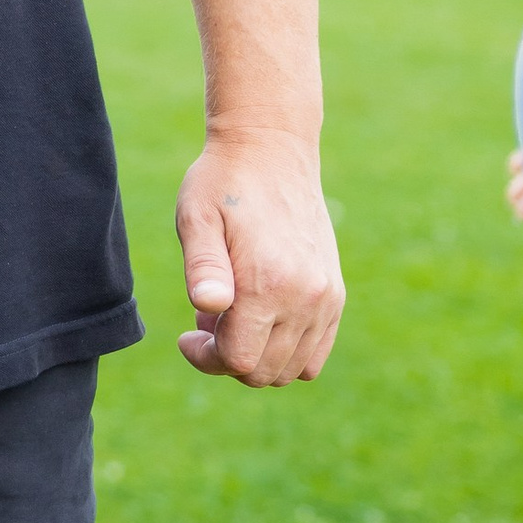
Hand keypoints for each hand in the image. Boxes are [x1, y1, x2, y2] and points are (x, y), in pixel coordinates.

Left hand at [172, 131, 343, 383]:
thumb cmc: (222, 184)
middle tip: (209, 316)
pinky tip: (261, 315)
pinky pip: (315, 353)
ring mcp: (326, 297)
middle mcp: (305, 297)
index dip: (205, 359)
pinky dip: (286, 351)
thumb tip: (208, 306)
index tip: (187, 335)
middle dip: (228, 357)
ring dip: (257, 354)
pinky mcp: (335, 293)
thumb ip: (203, 266)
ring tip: (234, 312)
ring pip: (291, 369)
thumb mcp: (197, 219)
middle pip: (265, 372)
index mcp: (267, 283)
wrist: (271, 149)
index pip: (238, 361)